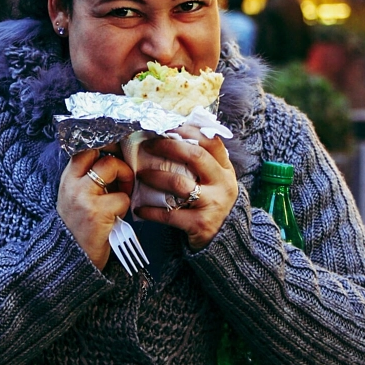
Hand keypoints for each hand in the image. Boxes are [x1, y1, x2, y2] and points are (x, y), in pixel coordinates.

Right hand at [56, 149, 133, 269]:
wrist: (69, 259)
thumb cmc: (78, 227)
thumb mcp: (74, 197)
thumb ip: (89, 178)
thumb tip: (115, 159)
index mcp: (68, 179)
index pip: (85, 148)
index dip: (104, 145)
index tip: (116, 152)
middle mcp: (73, 184)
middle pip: (100, 153)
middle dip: (118, 163)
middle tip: (122, 178)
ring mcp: (84, 197)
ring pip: (112, 167)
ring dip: (124, 182)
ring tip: (120, 198)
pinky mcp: (97, 212)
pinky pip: (122, 198)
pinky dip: (124, 207)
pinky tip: (116, 217)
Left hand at [133, 125, 238, 249]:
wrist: (225, 239)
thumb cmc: (213, 203)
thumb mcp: (216, 180)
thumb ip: (203, 162)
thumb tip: (173, 136)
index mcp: (225, 170)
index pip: (211, 142)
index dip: (189, 131)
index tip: (168, 125)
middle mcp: (222, 184)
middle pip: (195, 156)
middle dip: (168, 146)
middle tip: (148, 145)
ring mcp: (213, 204)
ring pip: (179, 183)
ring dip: (155, 176)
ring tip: (140, 174)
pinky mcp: (200, 224)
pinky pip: (170, 214)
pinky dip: (151, 211)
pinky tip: (139, 208)